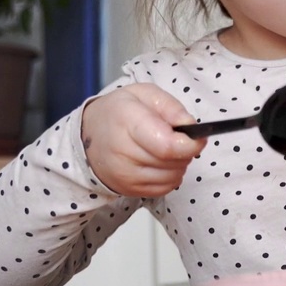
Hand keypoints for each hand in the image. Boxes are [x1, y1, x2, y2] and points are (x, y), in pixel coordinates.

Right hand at [80, 84, 204, 196]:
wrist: (88, 136)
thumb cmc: (119, 112)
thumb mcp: (145, 94)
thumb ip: (172, 107)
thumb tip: (192, 126)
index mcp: (128, 123)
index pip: (168, 146)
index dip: (191, 144)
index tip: (198, 137)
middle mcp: (123, 153)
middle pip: (173, 162)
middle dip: (185, 150)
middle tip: (177, 138)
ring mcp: (124, 176)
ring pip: (173, 176)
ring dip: (179, 164)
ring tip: (166, 148)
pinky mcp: (128, 190)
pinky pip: (165, 189)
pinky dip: (170, 176)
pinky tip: (160, 162)